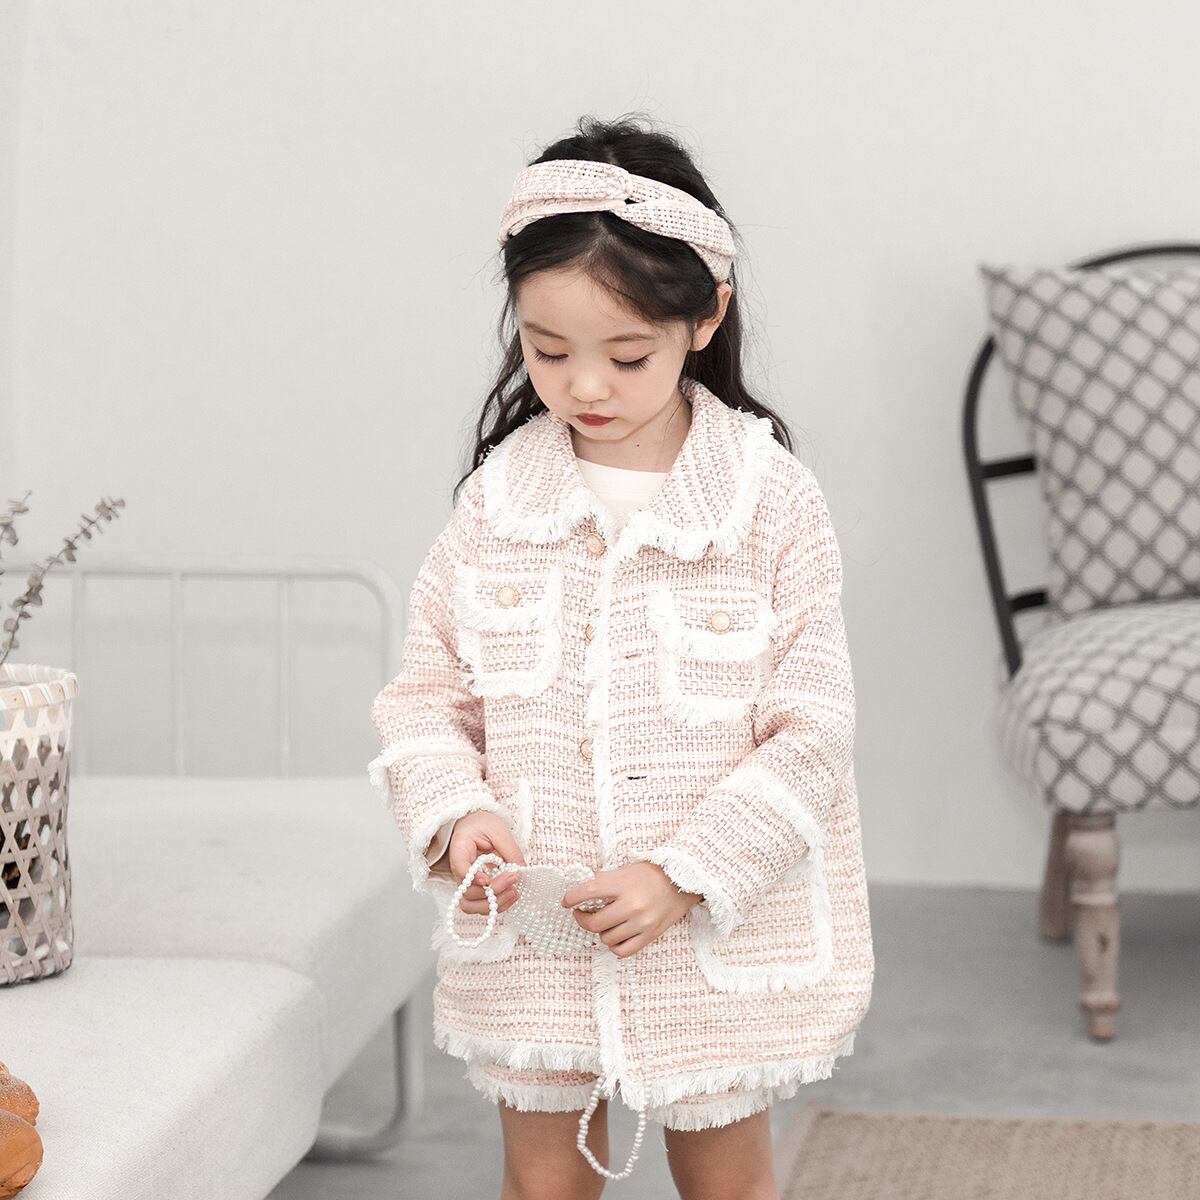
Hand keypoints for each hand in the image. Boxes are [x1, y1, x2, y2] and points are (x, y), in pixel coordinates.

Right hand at [446, 811, 525, 915]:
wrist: (474, 824)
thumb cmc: (482, 824)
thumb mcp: (498, 829)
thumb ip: (509, 849)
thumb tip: (521, 871)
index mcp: (460, 850)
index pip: (460, 870)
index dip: (472, 879)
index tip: (487, 880)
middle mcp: (460, 872)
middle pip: (467, 894)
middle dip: (491, 893)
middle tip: (512, 880)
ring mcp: (467, 883)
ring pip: (473, 905)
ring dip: (495, 904)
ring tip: (514, 891)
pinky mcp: (477, 889)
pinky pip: (483, 904)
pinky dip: (498, 904)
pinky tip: (512, 894)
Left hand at [560, 862, 702, 957]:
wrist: (682, 881)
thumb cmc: (651, 873)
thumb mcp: (625, 870)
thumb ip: (604, 881)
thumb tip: (581, 892)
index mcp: (623, 884)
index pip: (588, 892)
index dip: (572, 898)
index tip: (566, 902)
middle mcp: (632, 905)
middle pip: (594, 922)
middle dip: (582, 919)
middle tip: (580, 913)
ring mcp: (642, 922)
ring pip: (607, 938)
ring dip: (600, 932)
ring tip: (604, 922)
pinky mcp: (650, 935)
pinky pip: (623, 950)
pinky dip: (614, 945)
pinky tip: (614, 936)